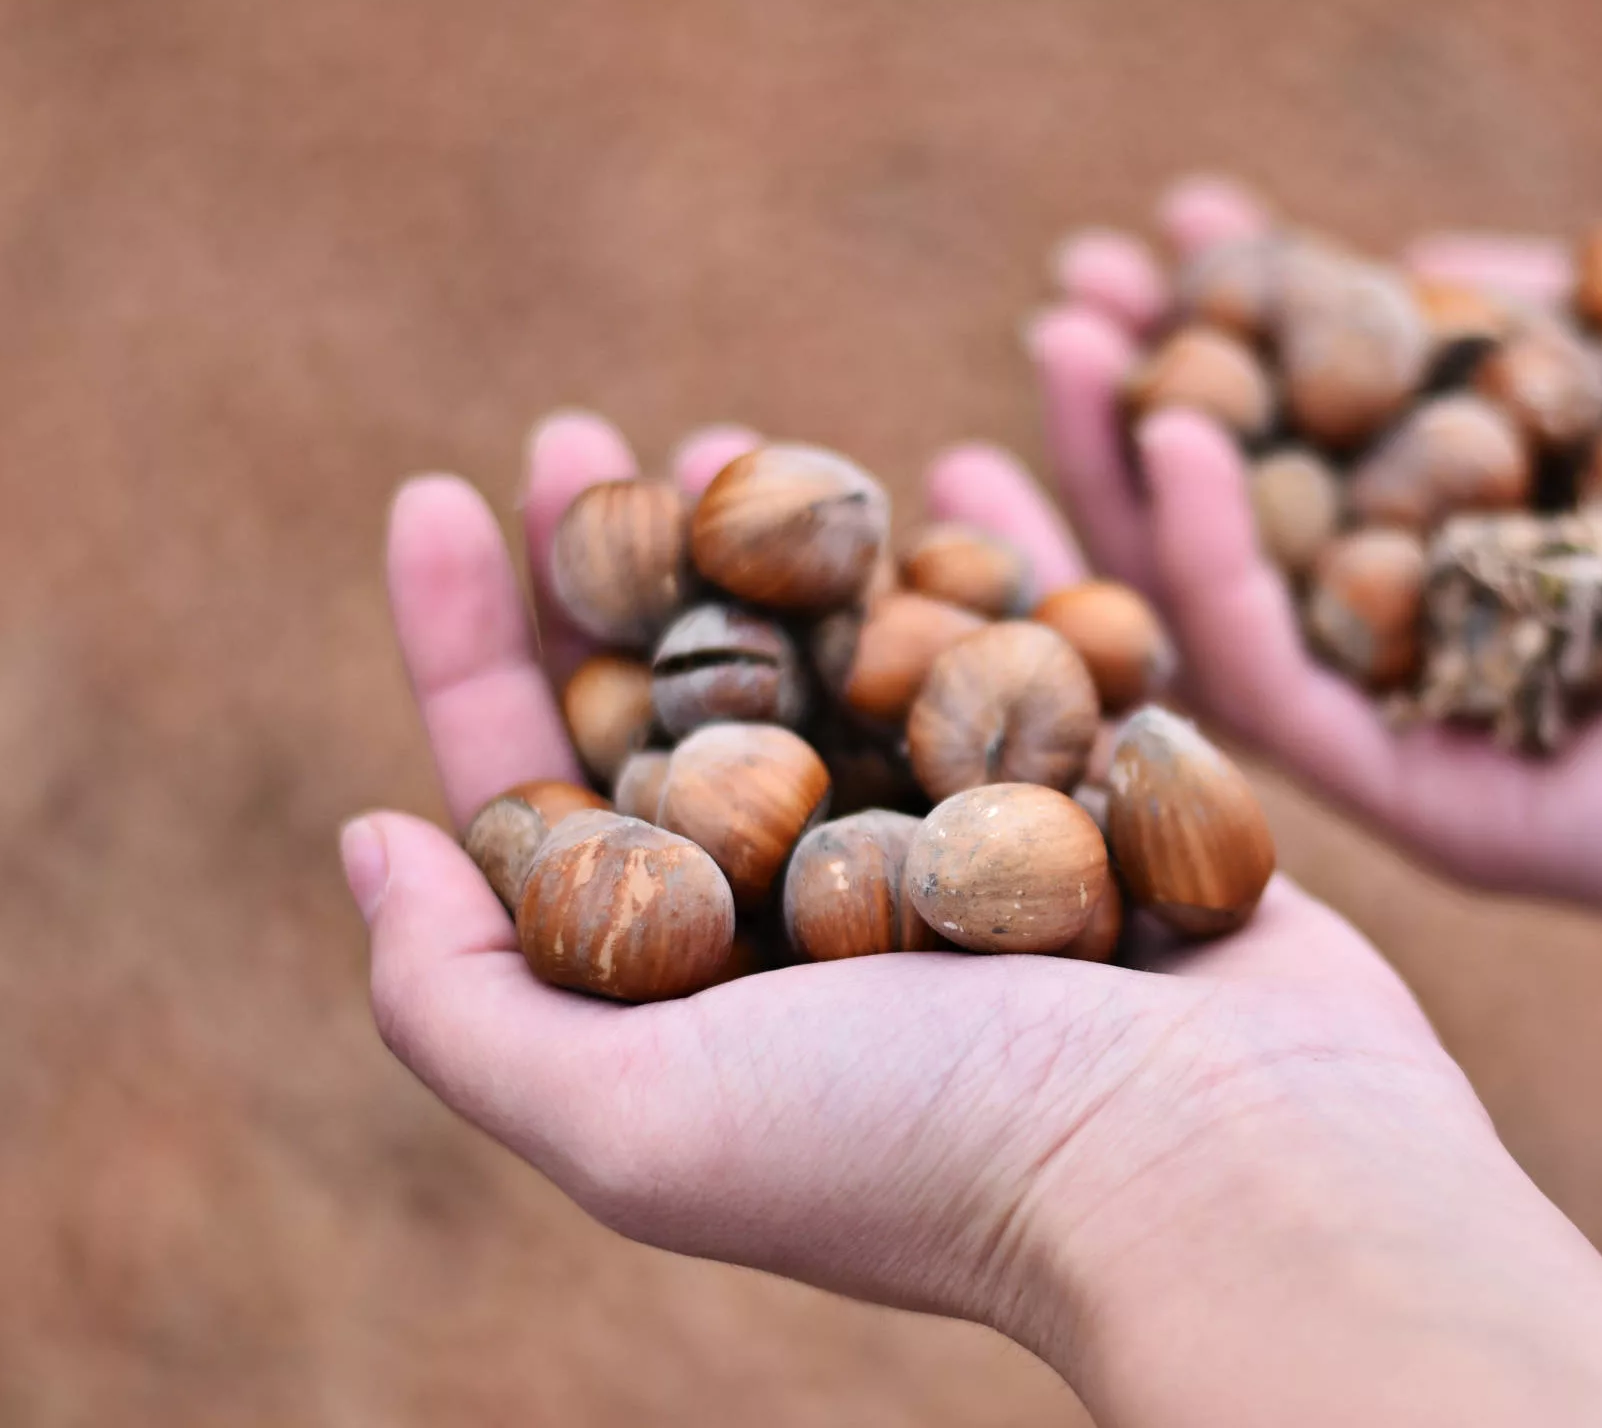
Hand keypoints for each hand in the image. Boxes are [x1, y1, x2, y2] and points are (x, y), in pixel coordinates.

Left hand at [348, 414, 1601, 1423]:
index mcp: (705, 994)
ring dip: (787, 544)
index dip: (477, 646)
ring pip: (858, 666)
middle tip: (592, 435)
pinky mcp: (1115, 807)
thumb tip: (374, 832)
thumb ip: (461, 1003)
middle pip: (694, 706)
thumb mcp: (631, 1121)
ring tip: (747, 435)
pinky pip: (1041, 653)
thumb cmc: (927, 1151)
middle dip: (627, 566)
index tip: (440, 491)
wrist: (1227, 1167)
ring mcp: (977, 857)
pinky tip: (948, 470)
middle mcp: (829, 921)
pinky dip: (995, 562)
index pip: (551, 796)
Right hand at [990, 176, 1601, 948]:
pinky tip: (1181, 444)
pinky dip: (1216, 569)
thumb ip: (1563, 316)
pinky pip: (1286, 696)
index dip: (1246, 328)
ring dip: (1125, 481)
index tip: (1180, 223)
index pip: (1328, 436)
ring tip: (1065, 342)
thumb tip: (1410, 256)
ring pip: (1223, 617)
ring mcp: (1431, 733)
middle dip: (1138, 404)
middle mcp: (1441, 646)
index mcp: (1494, 552)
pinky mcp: (1440, 813)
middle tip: (1068, 287)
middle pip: (1242, 529)